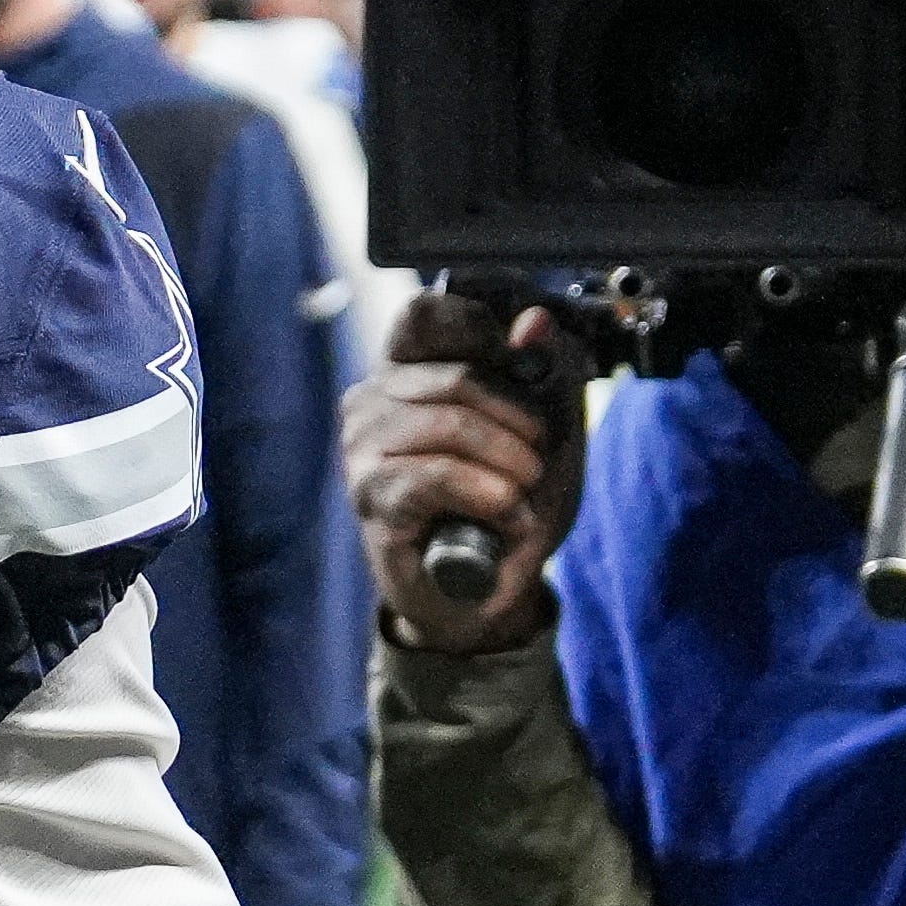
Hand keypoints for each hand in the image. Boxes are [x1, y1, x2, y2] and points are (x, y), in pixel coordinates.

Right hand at [345, 294, 599, 656]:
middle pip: (458, 375)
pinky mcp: (371, 494)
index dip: (476, 325)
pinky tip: (507, 517)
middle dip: (519, 420)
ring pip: (451, 425)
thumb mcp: (542, 427)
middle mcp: (372, 400)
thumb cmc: (505, 502)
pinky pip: (437, 476)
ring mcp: (363, 447)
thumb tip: (535, 321)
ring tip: (523, 496)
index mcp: (407, 371)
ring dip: (510, 465)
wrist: (484, 589)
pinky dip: (488, 497)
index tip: (521, 361)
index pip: (425, 315)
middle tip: (539, 460)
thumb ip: (542, 369)